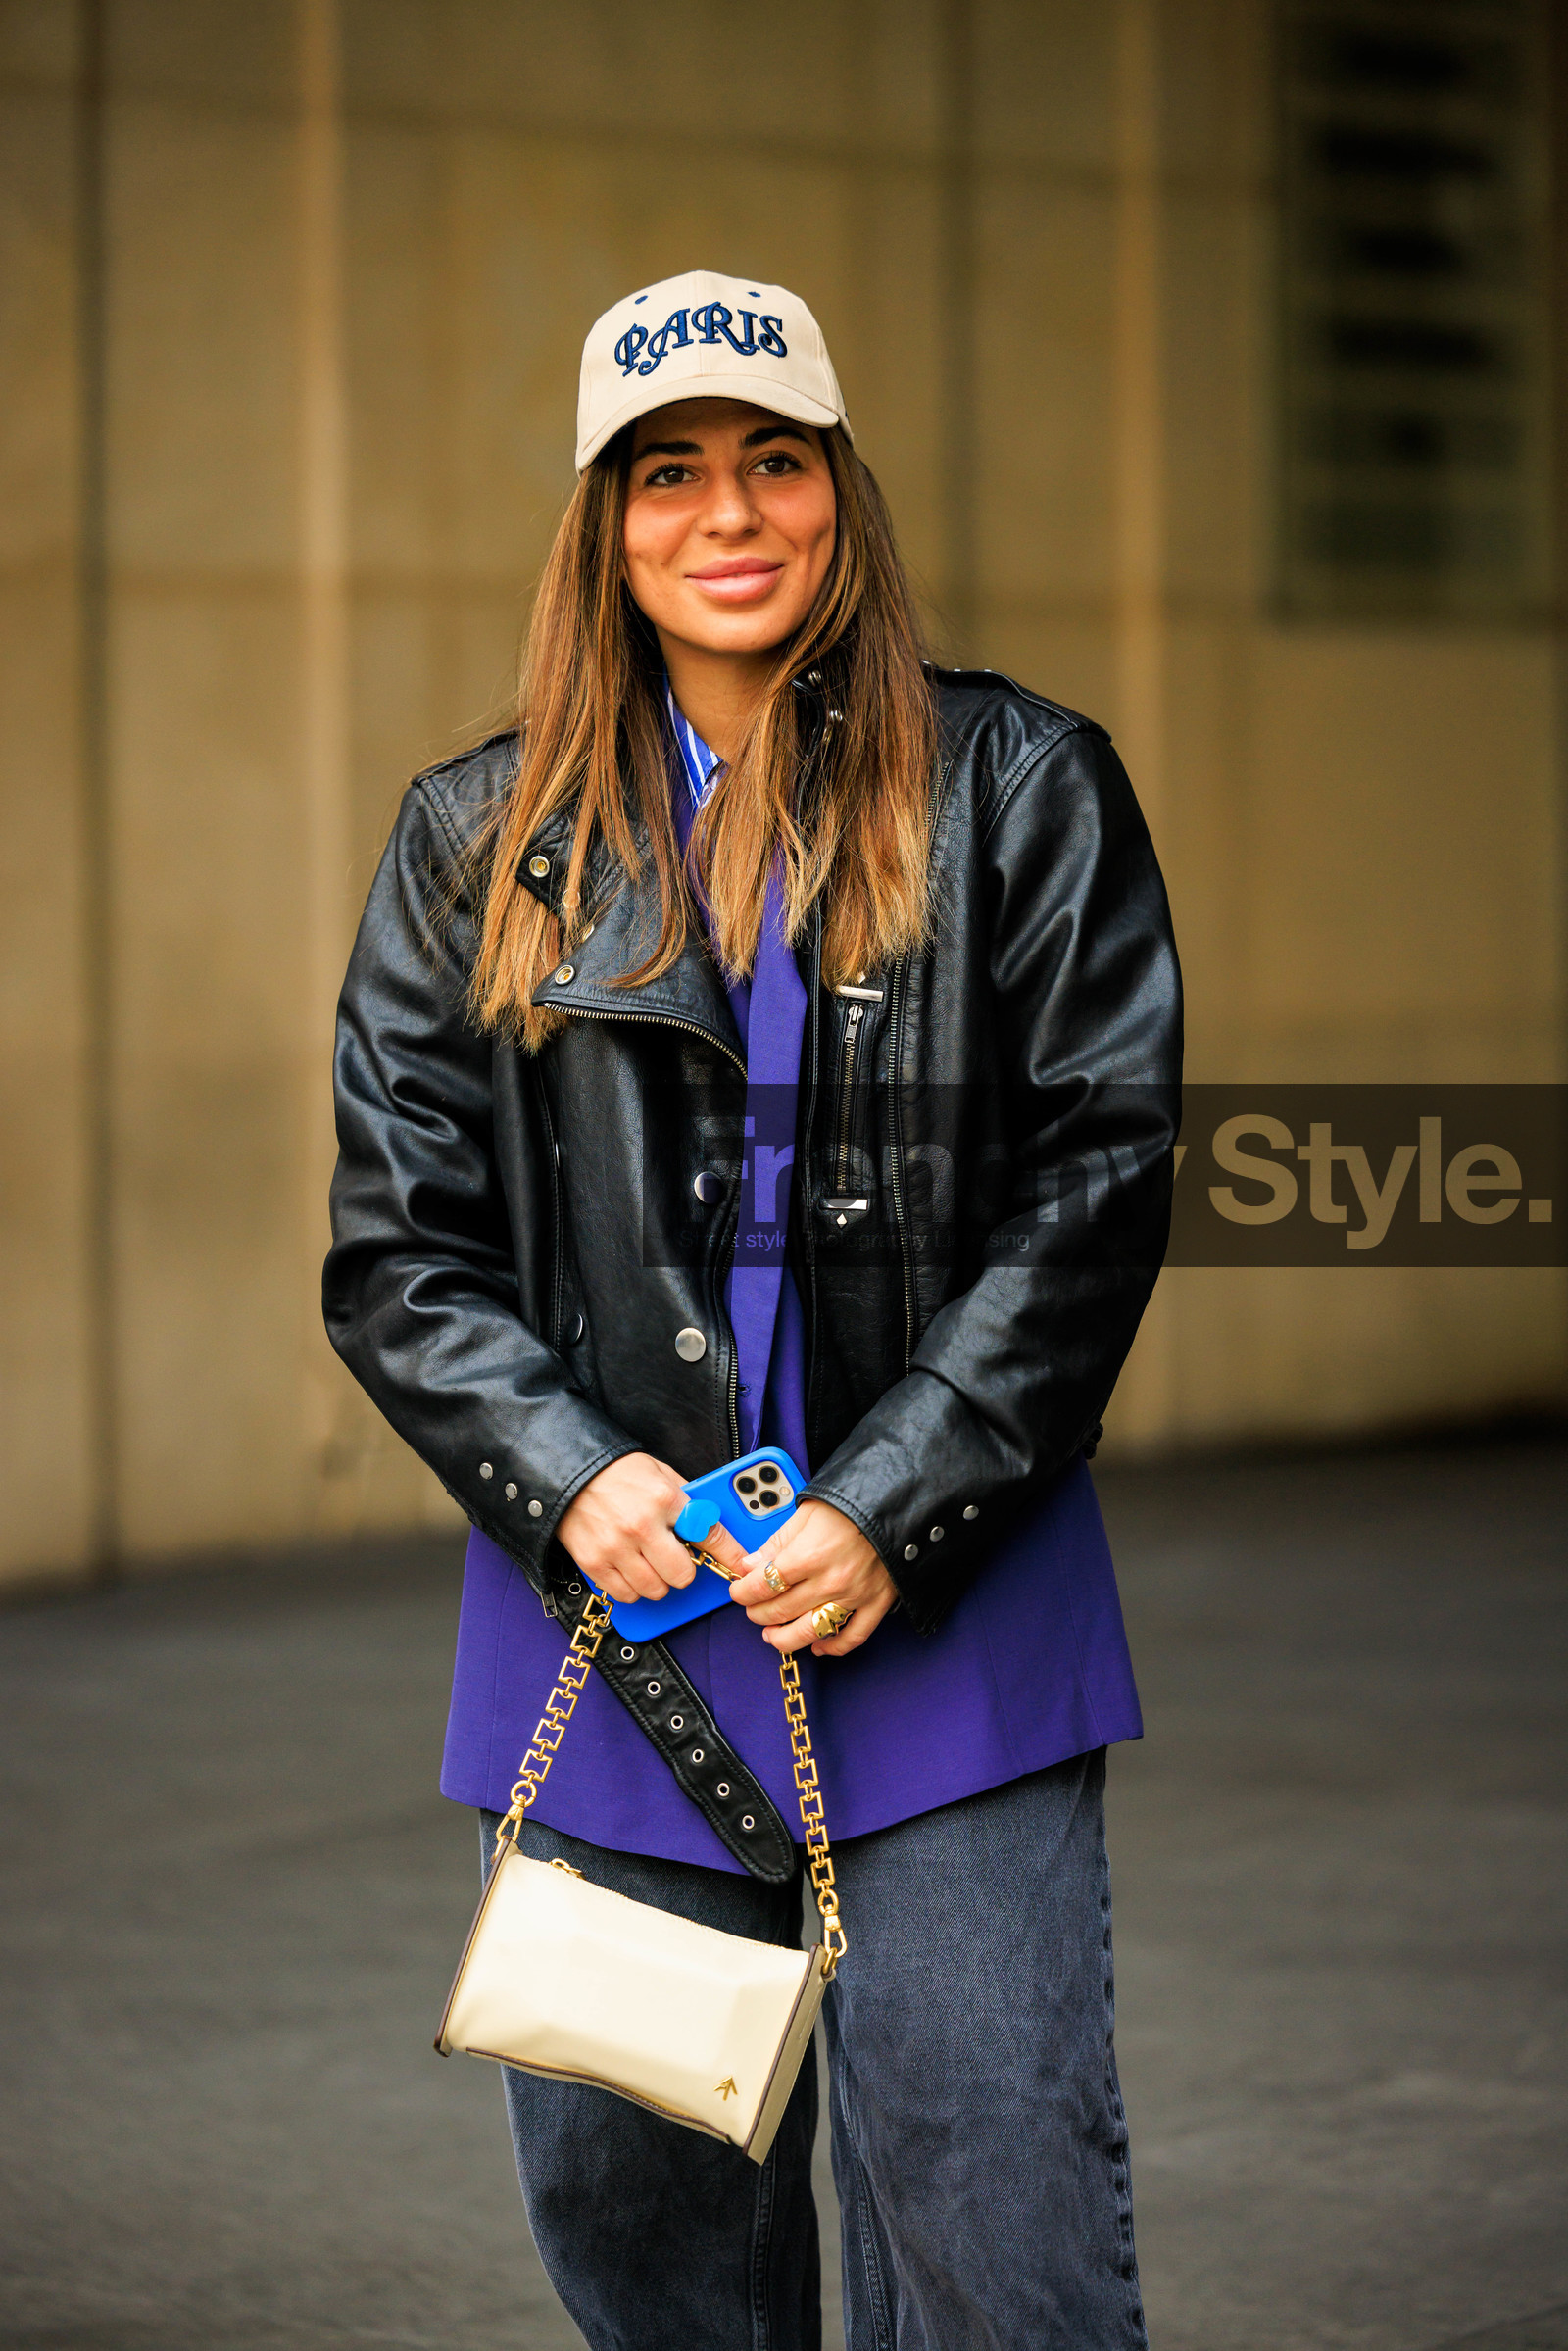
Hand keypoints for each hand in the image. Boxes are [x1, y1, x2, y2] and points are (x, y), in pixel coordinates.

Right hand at [556, 1453, 744, 1605]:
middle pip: (682, 1575)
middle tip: (675, 1559)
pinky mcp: (594, 1563)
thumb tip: (710, 1524)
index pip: (707, 1534)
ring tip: (649, 1562)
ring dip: (657, 1582)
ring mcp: (616, 1547)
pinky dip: (632, 1588)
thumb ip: (686, 1500)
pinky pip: (626, 1594)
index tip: (739, 1565)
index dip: (728, 1554)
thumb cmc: (618, 1473)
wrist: (568, 1471)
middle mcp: (642, 1526)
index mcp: (664, 1498)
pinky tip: (630, 1569)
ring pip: (655, 1590)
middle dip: (683, 1570)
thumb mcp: (660, 1474)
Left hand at [726, 1499, 896, 1656]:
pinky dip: (833, 1647)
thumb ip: (777, 1543)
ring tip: (772, 1635)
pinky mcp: (877, 1604)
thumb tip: (750, 1565)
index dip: (744, 1592)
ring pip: (811, 1631)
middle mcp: (830, 1579)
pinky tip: (817, 1646)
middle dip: (759, 1613)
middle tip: (752, 1610)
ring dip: (784, 1639)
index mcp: (809, 1554)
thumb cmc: (854, 1502)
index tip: (739, 1591)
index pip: (764, 1584)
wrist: (900, 1502)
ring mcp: (854, 1595)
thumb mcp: (807, 1514)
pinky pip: (852, 1637)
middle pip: (782, 1610)